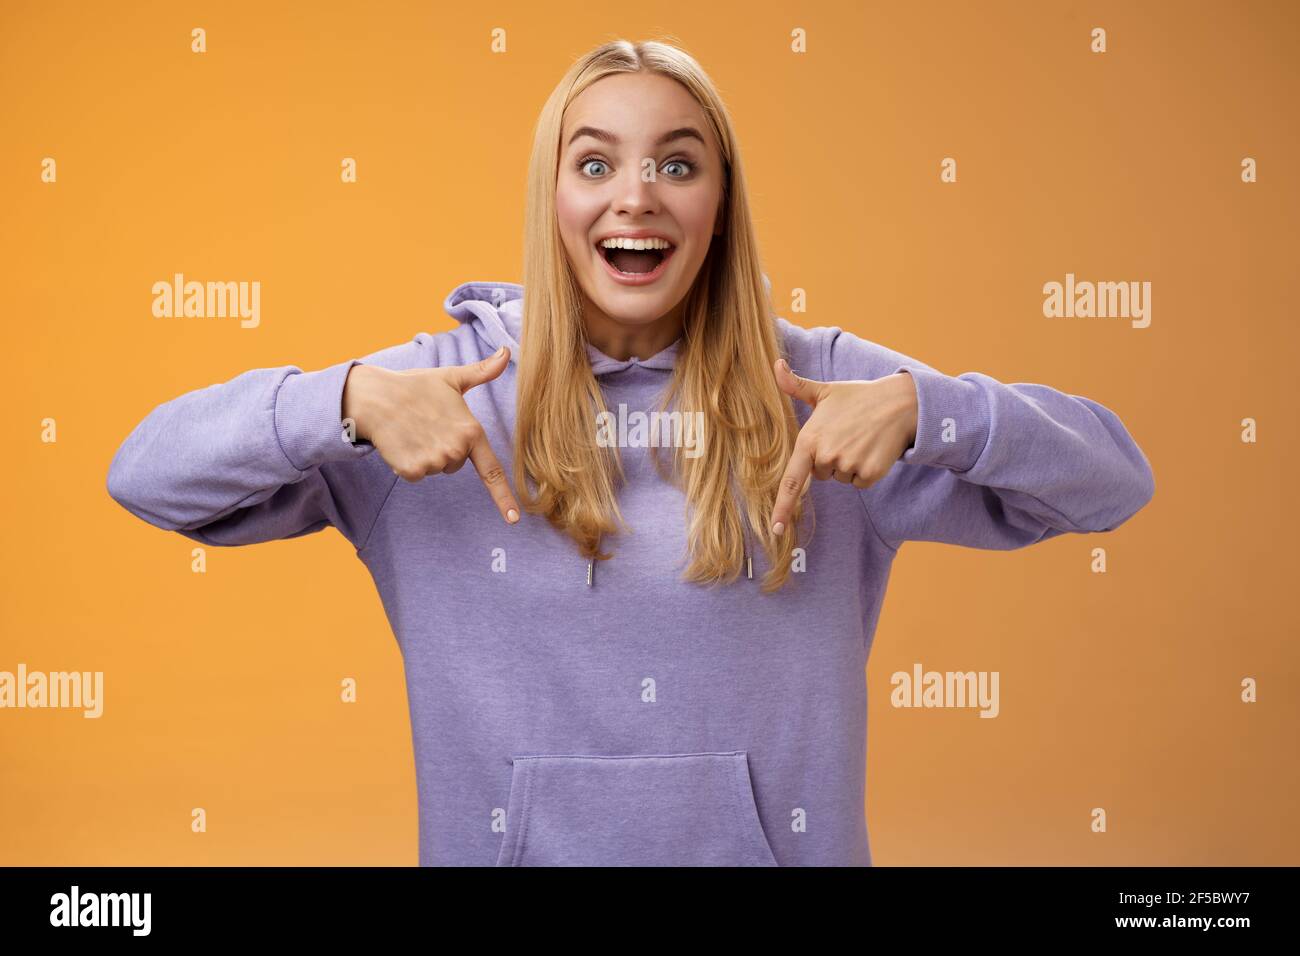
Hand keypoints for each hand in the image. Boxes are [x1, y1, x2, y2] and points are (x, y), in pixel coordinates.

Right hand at [342, 346, 520, 523]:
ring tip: (414, 431)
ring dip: (426, 455)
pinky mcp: (412, 470)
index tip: (513, 519)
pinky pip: (417, 475)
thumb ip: (483, 371)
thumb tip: (507, 352)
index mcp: (470, 431)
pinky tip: (402, 442)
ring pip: (436, 469)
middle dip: (444, 449)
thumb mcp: (452, 377)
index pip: (492, 470)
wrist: (375, 397)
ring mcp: (433, 462)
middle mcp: (455, 450)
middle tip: (427, 426)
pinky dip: (409, 462)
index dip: (503, 496)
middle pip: (455, 465)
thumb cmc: (416, 386)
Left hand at [769, 358, 917, 535]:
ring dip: (850, 464)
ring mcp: (848, 465)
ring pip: (842, 478)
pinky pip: (860, 483)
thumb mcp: (825, 391)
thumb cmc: (857, 397)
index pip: (792, 480)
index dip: (783, 507)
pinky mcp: (870, 473)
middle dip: (831, 459)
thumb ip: (795, 385)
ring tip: (861, 439)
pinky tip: (873, 449)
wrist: (898, 403)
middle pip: (821, 474)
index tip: (777, 529)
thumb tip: (775, 364)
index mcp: (809, 439)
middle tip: (846, 435)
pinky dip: (866, 471)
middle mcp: (826, 455)